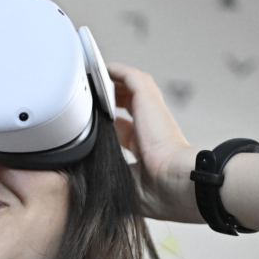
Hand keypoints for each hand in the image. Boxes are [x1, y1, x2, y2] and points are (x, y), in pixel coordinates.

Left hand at [106, 62, 203, 223]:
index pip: (126, 131)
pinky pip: (129, 77)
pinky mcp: (149, 100)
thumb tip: (79, 180)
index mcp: (148, 150)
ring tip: (92, 76)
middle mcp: (151, 129)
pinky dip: (114, 70)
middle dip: (111, 100)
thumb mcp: (125, 185)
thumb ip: (107, 177)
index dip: (111, 125)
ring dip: (113, 81)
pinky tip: (98, 67)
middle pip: (130, 106)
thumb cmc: (159, 191)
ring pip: (131, 88)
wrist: (178, 182)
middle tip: (91, 97)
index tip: (94, 124)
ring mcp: (152, 113)